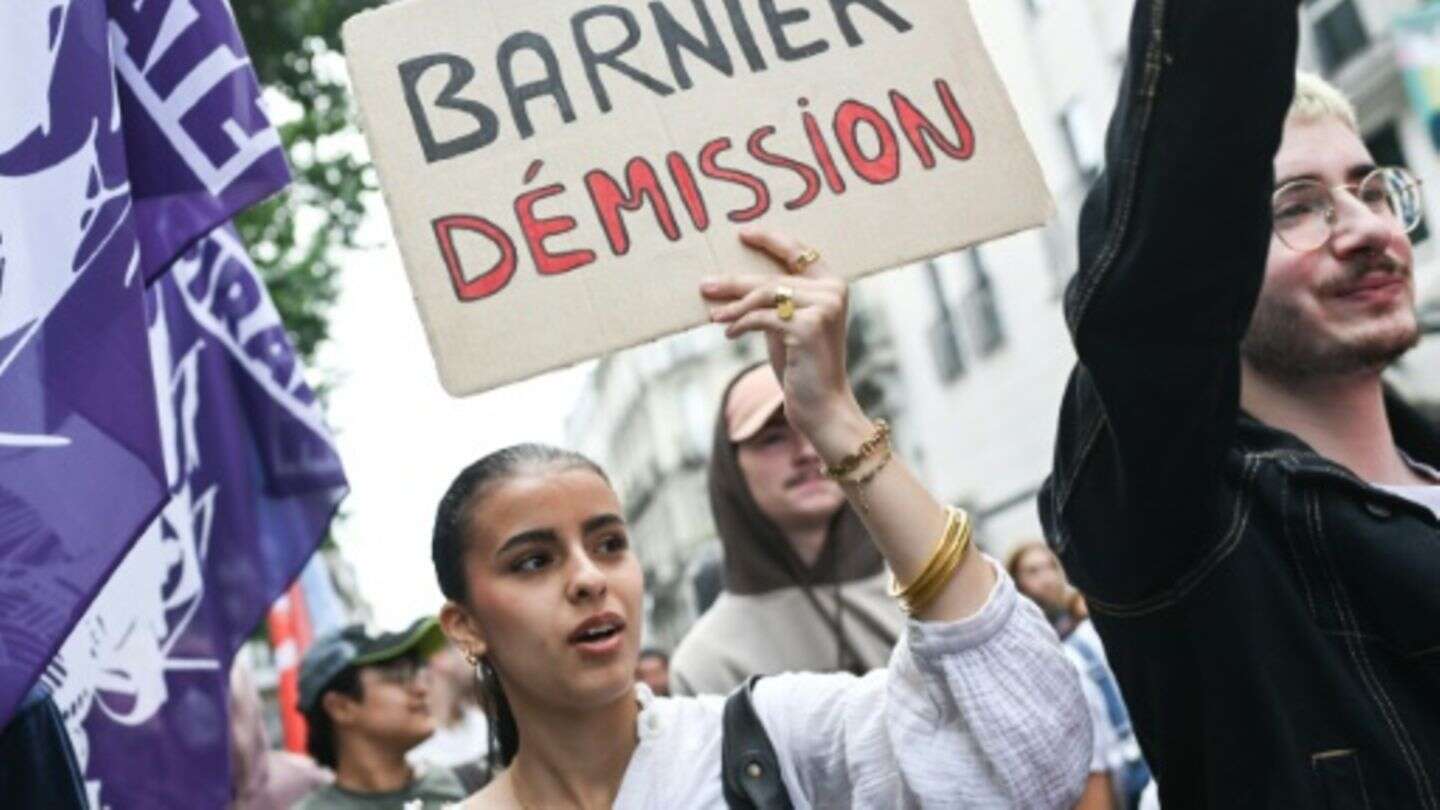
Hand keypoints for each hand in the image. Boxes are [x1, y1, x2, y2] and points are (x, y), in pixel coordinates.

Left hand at [700, 227, 865, 453]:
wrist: (822, 406)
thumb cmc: (803, 367)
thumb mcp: (789, 327)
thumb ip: (776, 303)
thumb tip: (733, 283)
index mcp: (833, 285)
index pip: (799, 253)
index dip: (770, 241)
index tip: (742, 234)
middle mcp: (832, 292)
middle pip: (773, 278)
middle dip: (735, 281)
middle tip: (705, 284)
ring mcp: (823, 308)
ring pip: (764, 295)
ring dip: (733, 305)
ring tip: (713, 314)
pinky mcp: (807, 327)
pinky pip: (761, 317)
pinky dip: (740, 324)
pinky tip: (728, 332)